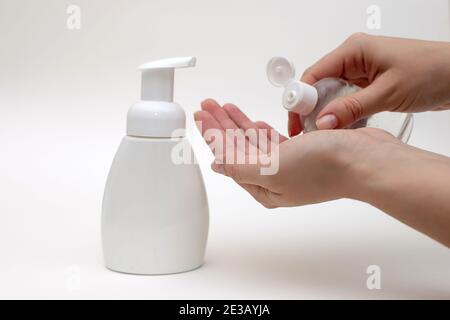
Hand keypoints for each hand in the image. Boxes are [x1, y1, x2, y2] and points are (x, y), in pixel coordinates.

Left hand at [194, 99, 402, 207]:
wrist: (366, 160)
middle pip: (238, 147)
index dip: (212, 135)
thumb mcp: (273, 169)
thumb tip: (217, 166)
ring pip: (254, 141)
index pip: (228, 157)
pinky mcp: (303, 152)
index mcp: (263, 187)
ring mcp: (289, 165)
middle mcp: (274, 178)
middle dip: (221, 125)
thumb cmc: (324, 168)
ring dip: (238, 123)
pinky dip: (260, 128)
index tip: (201, 116)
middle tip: (207, 105)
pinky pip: (273, 139)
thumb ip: (240, 168)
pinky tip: (252, 120)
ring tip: (223, 106)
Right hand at [289, 33, 449, 135]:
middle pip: (318, 85)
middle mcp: (354, 59)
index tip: (297, 121)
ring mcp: (361, 72)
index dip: (301, 98)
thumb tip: (323, 122)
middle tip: (308, 132)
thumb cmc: (433, 70)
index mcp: (354, 50)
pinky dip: (342, 114)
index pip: (314, 74)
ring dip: (328, 113)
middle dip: (312, 109)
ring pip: (331, 94)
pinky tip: (343, 128)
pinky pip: (346, 100)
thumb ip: (352, 108)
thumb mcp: (388, 92)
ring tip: (325, 133)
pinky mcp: (368, 85)